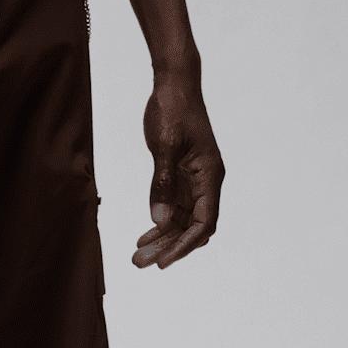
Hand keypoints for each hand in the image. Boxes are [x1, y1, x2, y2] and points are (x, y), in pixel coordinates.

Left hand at [134, 74, 220, 267]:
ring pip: (181, 220)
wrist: (174, 84)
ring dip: (162, 238)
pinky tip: (144, 234)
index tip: (163, 261)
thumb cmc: (173, 109)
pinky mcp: (180, 174)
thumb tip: (162, 221)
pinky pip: (173, 206)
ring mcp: (193, 179)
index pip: (204, 222)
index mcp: (210, 175)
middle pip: (192, 227)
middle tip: (140, 263)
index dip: (184, 245)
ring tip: (137, 256)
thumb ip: (162, 183)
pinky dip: (160, 221)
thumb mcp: (165, 145)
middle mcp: (205, 181)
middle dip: (169, 247)